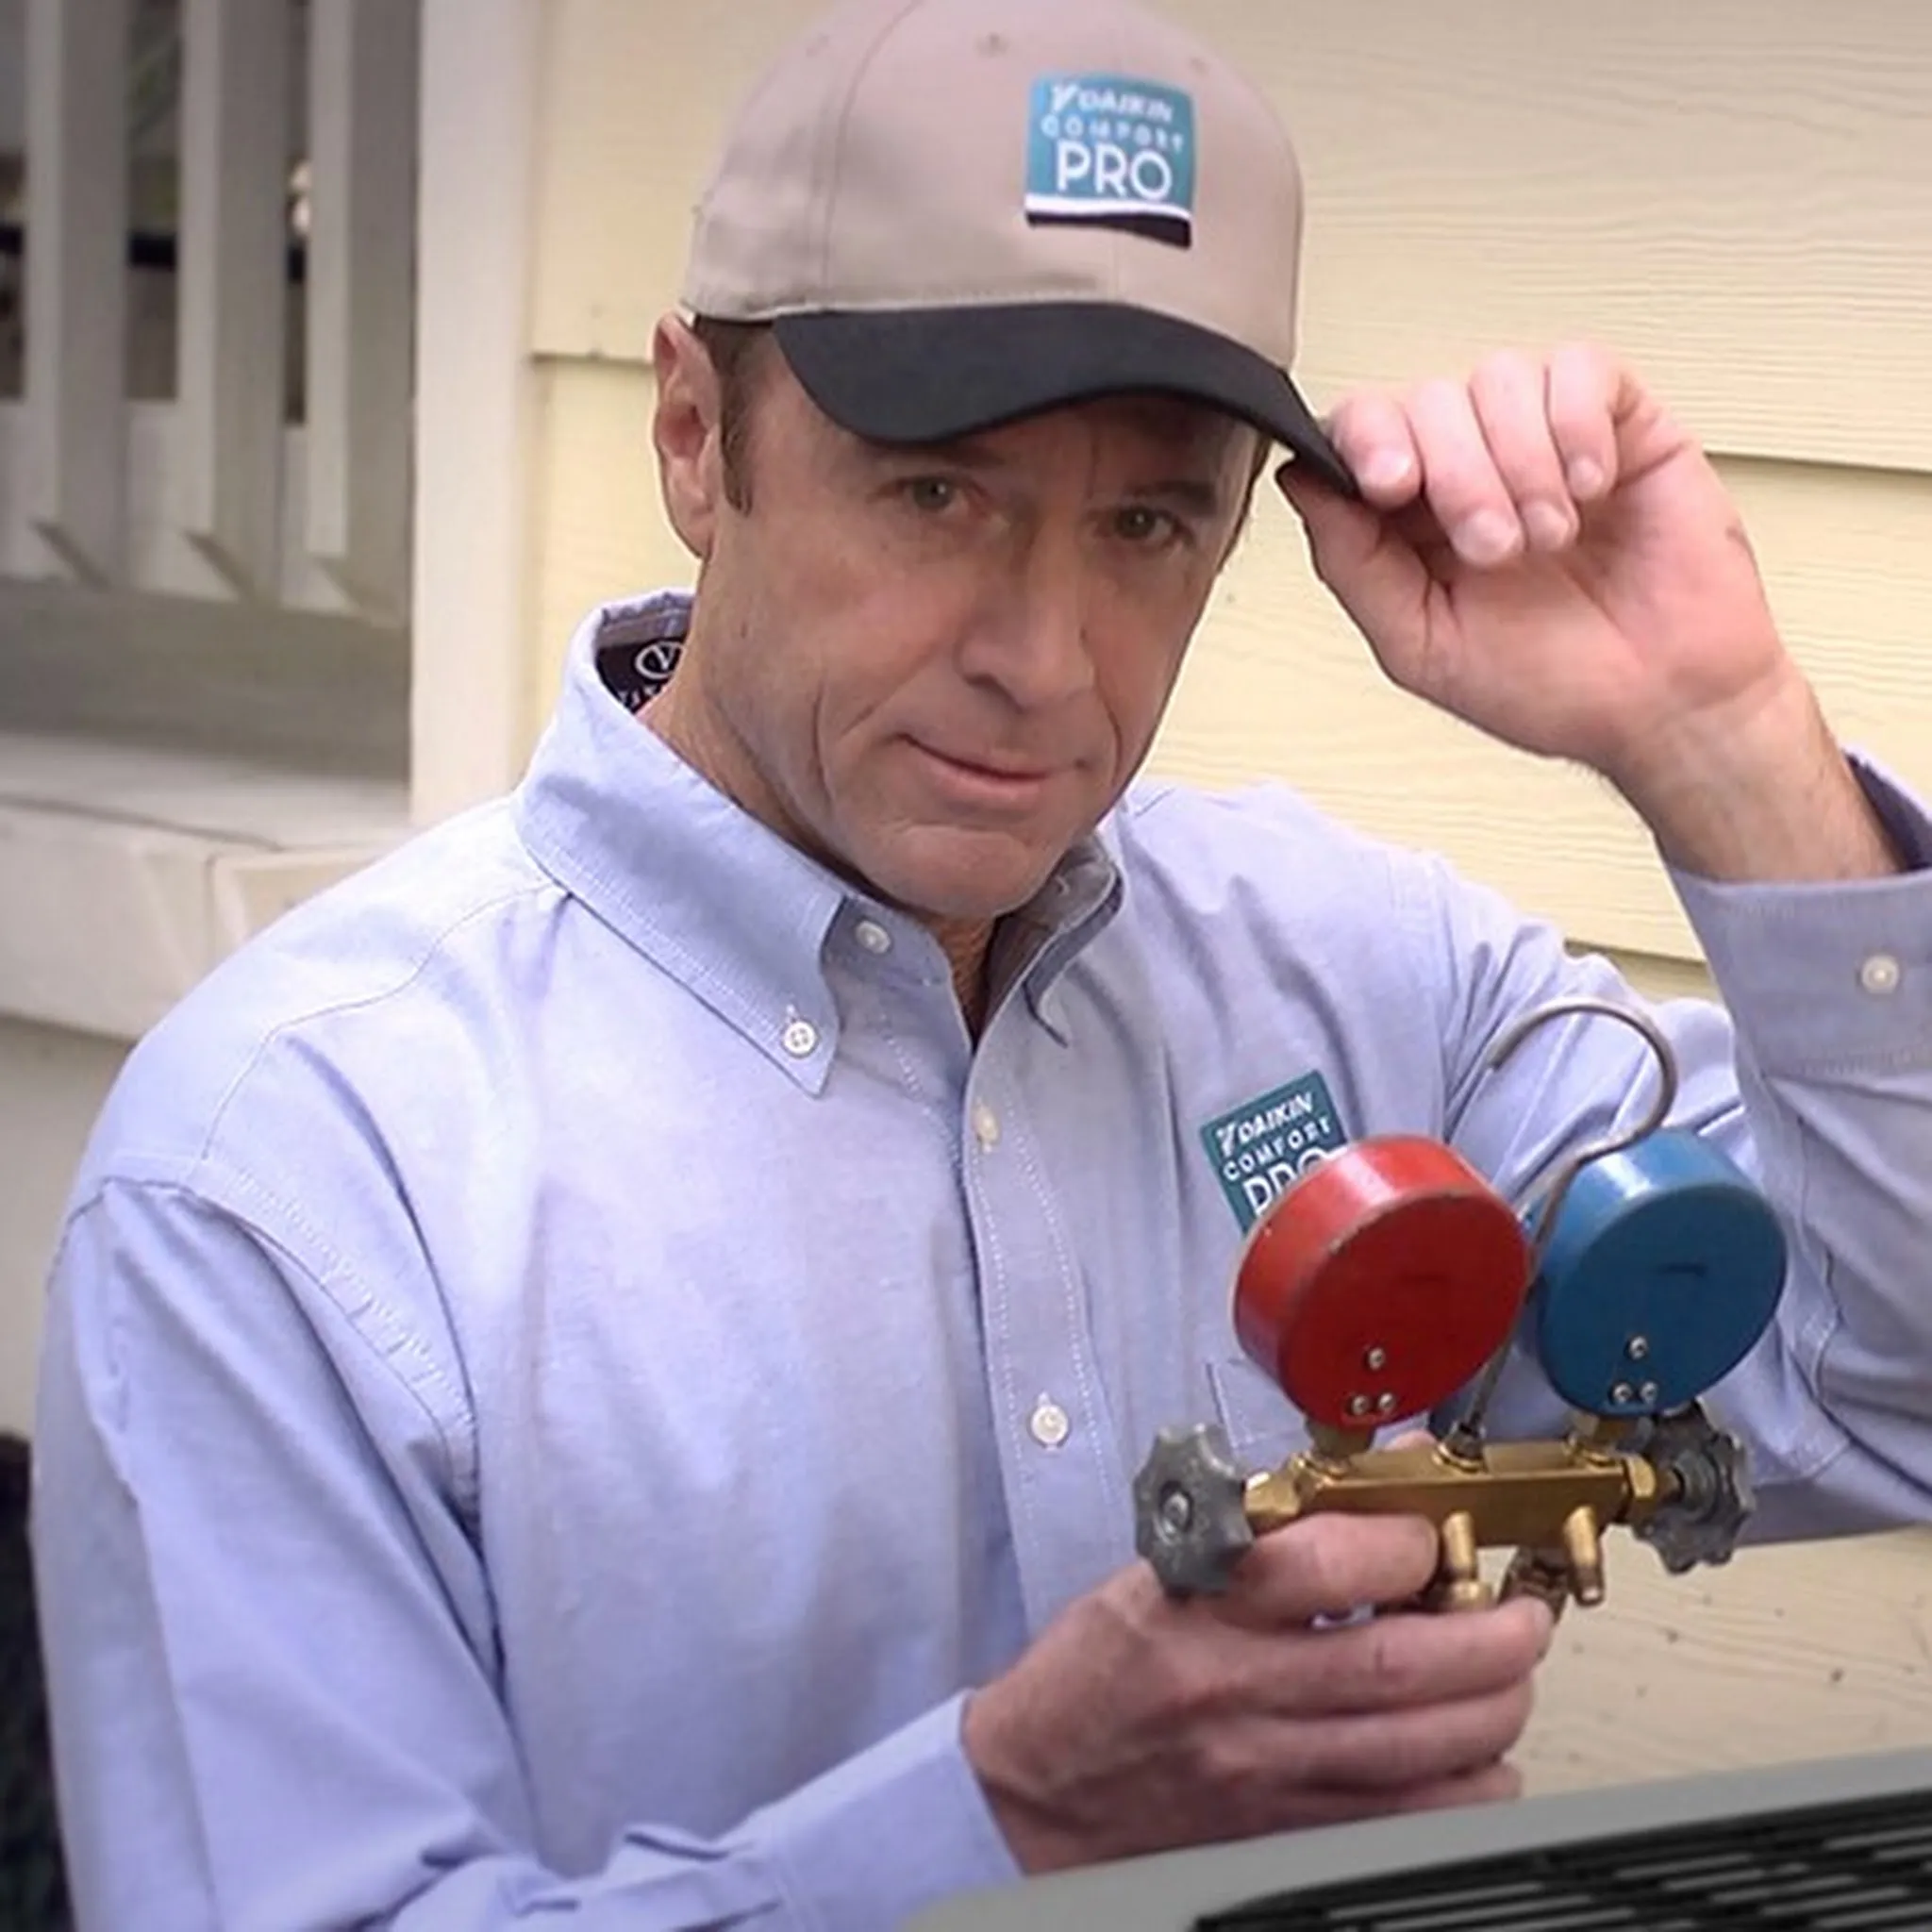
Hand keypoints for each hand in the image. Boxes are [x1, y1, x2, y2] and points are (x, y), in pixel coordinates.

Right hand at [961, 1511, 1551, 1873]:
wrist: (1037, 1789)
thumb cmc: (1097, 1670)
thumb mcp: (1156, 1572)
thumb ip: (1262, 1536)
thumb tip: (1366, 1492)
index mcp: (1201, 1607)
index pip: (1324, 1564)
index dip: (1402, 1541)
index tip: (1427, 1532)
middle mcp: (1241, 1690)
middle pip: (1398, 1666)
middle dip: (1490, 1636)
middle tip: (1520, 1613)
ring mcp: (1270, 1771)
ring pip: (1421, 1749)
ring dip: (1495, 1708)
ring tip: (1510, 1674)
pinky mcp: (1288, 1831)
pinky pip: (1407, 1819)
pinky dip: (1469, 1788)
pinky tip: (1480, 1756)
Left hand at [1275, 345, 1898, 880]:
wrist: (1665, 705)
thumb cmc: (1551, 686)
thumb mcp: (1421, 644)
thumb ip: (1352, 563)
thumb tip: (1300, 480)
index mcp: (1412, 517)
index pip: (1363, 430)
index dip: (1366, 440)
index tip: (1389, 485)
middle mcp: (1473, 464)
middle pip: (1427, 400)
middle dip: (1456, 474)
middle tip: (1496, 551)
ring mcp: (1546, 436)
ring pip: (1500, 378)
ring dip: (1520, 461)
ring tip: (1551, 538)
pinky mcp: (1621, 421)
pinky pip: (1581, 369)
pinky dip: (1577, 426)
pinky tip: (1590, 488)